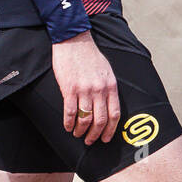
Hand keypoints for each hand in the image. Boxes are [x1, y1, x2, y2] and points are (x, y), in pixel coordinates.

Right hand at [52, 31, 120, 145]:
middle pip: (100, 120)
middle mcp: (99, 90)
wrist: (74, 40)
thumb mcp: (107, 71)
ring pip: (84, 119)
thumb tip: (108, 105)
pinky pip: (69, 112)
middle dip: (95, 135)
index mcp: (111, 86)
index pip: (114, 114)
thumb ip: (108, 87)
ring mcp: (84, 90)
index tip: (105, 139)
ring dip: (80, 131)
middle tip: (90, 141)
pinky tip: (67, 127)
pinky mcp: (69, 88)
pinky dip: (68, 122)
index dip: (110, 130)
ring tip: (77, 134)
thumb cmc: (90, 56)